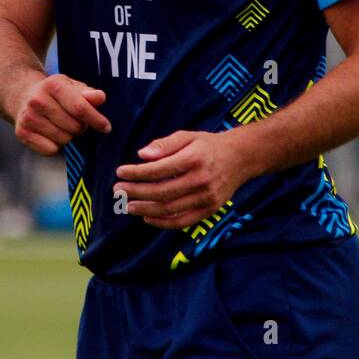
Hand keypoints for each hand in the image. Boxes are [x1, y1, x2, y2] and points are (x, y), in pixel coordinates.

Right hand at [12, 74, 110, 156]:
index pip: (80, 108)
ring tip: (61, 125)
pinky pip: (51, 150)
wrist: (24, 95)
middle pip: (74, 127)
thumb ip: (88, 94)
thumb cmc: (55, 93)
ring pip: (64, 140)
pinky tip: (50, 133)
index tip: (106, 128)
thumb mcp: (72, 87)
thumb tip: (100, 98)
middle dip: (80, 127)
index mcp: (53, 85)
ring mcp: (28, 117)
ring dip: (68, 136)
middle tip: (74, 121)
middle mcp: (38, 100)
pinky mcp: (22, 133)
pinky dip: (55, 145)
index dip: (96, 120)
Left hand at [113, 129, 253, 229]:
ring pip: (169, 209)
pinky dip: (162, 222)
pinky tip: (147, 217)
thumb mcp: (187, 136)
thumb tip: (142, 155)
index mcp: (194, 159)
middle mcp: (201, 180)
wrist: (240, 158)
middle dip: (136, 192)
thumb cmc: (208, 145)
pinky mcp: (209, 210)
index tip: (120, 172)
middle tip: (118, 190)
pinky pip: (182, 221)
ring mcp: (206, 198)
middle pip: (161, 192)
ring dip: (144, 209)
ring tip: (127, 205)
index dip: (136, 173)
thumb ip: (164, 144)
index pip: (159, 169)